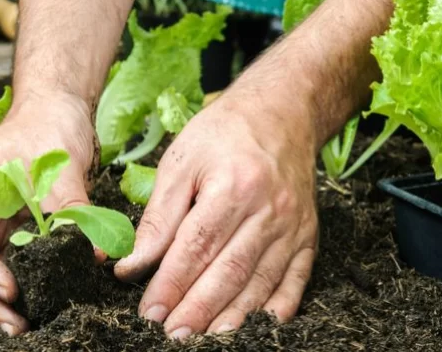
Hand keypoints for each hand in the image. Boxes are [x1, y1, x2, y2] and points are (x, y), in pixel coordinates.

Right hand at [0, 91, 96, 335]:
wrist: (58, 110)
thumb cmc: (50, 125)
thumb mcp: (60, 165)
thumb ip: (72, 209)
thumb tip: (93, 253)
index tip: (11, 291)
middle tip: (15, 326)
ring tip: (22, 327)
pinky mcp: (12, 231)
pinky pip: (10, 264)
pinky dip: (20, 285)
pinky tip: (35, 305)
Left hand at [115, 93, 318, 337]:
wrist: (281, 112)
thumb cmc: (223, 133)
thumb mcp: (181, 162)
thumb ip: (159, 216)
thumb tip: (133, 263)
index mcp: (233, 187)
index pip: (195, 248)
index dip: (171, 285)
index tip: (149, 312)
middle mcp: (268, 210)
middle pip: (229, 272)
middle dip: (197, 310)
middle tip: (172, 336)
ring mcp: (294, 226)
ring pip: (260, 283)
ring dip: (232, 317)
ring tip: (205, 340)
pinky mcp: (308, 235)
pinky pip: (296, 280)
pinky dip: (278, 308)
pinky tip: (257, 327)